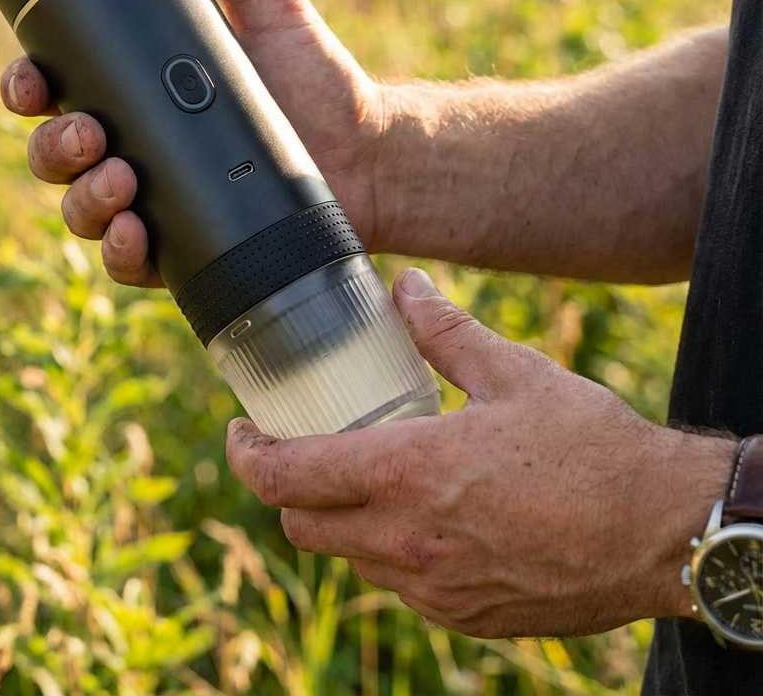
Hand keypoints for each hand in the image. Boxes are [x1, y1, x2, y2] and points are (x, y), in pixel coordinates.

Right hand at [1, 0, 382, 286]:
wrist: (369, 152)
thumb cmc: (317, 78)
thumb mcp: (268, 4)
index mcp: (137, 92)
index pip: (57, 91)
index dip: (27, 87)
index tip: (32, 78)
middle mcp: (135, 148)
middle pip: (55, 153)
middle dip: (54, 146)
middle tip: (90, 132)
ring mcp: (155, 202)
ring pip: (80, 209)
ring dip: (82, 199)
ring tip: (121, 181)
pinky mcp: (184, 248)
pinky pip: (129, 262)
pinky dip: (120, 251)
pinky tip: (136, 232)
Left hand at [226, 268, 735, 637]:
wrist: (666, 531)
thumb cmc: (592, 447)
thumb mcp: (514, 372)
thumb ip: (446, 330)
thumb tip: (406, 289)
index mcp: (406, 473)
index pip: (284, 477)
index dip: (244, 456)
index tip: (240, 433)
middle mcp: (408, 540)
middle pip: (302, 526)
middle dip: (286, 488)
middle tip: (300, 451)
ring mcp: (436, 588)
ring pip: (349, 560)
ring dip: (339, 522)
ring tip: (364, 479)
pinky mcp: (468, 616)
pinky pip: (400, 587)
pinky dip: (387, 554)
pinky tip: (422, 519)